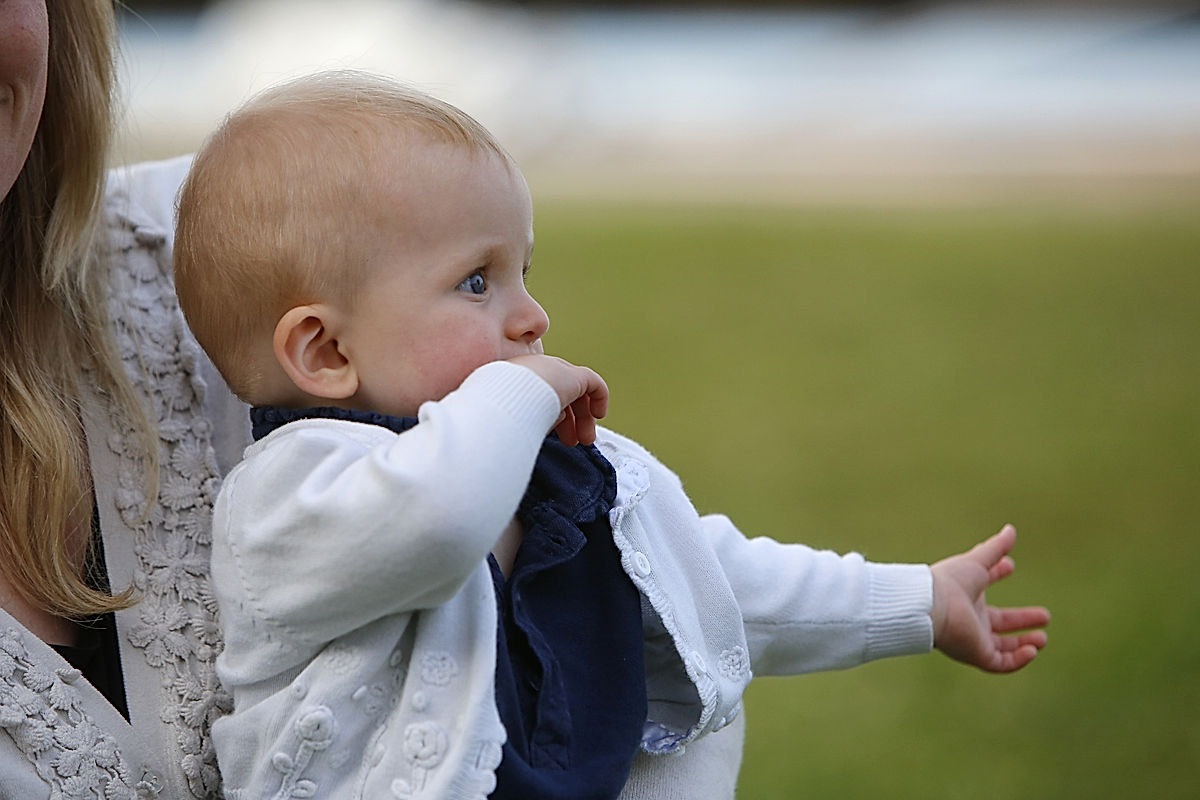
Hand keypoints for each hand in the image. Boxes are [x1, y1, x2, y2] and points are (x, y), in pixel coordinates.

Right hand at [507, 354, 608, 446]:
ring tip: (586, 439)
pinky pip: (593, 383)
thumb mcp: (515, 418)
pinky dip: (599, 398)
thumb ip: (534, 417)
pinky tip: (599, 415)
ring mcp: (555, 369)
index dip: (550, 416)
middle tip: (572, 442)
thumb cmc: (502, 413)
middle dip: (569, 420)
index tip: (555, 436)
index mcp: (517, 378)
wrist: (507, 398)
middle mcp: (537, 369)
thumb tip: (556, 419)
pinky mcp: (573, 374)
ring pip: (576, 391)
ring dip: (584, 416)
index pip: (540, 394)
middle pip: (560, 393)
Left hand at [930, 524, 1049, 672]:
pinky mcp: (977, 654)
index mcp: (967, 599)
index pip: (985, 591)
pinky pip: (1001, 664)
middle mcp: (970, 621)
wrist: (933, 605)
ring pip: (1002, 648)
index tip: (1010, 565)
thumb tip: (1011, 529)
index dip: (998, 577)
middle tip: (1046, 615)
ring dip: (1024, 645)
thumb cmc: (950, 582)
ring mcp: (974, 640)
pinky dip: (1018, 660)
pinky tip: (1032, 650)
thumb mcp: (977, 562)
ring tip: (1043, 638)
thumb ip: (995, 548)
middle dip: (1022, 621)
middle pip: (999, 625)